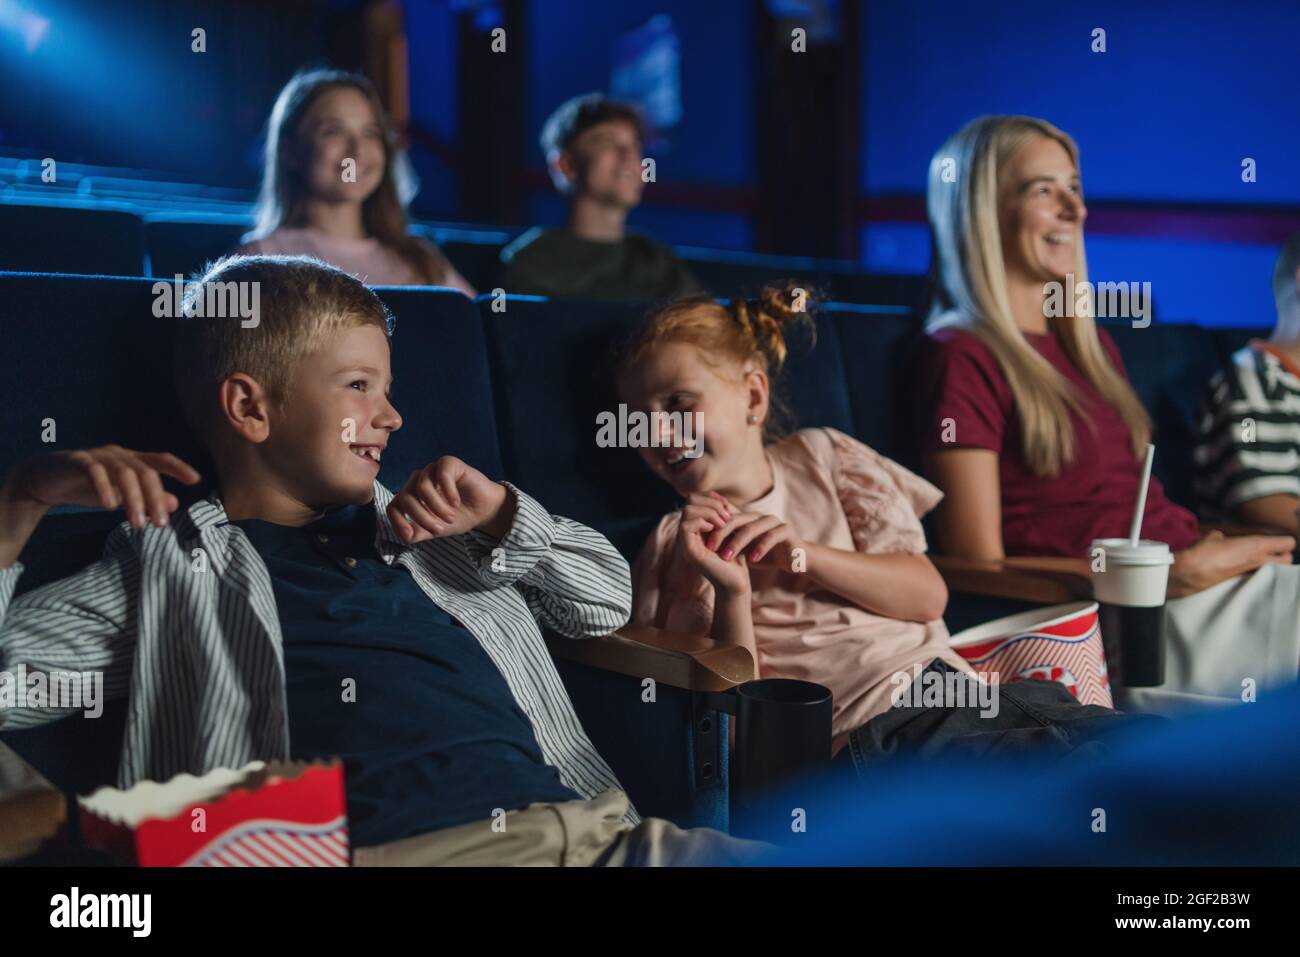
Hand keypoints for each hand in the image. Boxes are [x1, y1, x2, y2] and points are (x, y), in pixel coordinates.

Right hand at [2, 445, 200, 528]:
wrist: (44, 480)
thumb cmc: (88, 487)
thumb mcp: (121, 496)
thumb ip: (146, 498)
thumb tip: (175, 503)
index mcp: (132, 460)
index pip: (161, 460)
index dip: (179, 468)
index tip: (196, 481)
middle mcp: (119, 454)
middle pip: (145, 472)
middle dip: (155, 498)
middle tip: (160, 523)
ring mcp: (98, 455)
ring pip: (123, 473)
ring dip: (133, 499)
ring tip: (137, 522)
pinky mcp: (76, 460)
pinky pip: (94, 470)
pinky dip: (104, 487)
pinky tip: (109, 506)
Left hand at [387, 456, 510, 543]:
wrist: (484, 510)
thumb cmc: (459, 517)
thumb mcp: (435, 530)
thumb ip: (418, 533)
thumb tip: (405, 536)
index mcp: (411, 496)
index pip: (393, 507)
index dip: (397, 522)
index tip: (410, 536)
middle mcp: (418, 481)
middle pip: (406, 498)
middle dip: (422, 517)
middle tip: (440, 530)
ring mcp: (432, 470)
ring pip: (422, 487)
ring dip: (437, 507)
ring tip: (450, 517)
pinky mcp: (448, 463)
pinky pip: (441, 475)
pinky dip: (448, 492)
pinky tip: (456, 503)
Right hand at [675, 491, 750, 595]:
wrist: (736, 579)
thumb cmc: (735, 555)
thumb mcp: (728, 529)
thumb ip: (721, 513)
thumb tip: (718, 495)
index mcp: (695, 525)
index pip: (693, 497)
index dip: (710, 496)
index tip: (726, 505)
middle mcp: (687, 532)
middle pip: (689, 500)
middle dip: (711, 503)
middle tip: (727, 517)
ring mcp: (685, 541)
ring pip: (687, 511)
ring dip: (709, 513)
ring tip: (723, 524)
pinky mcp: (688, 550)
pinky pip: (686, 526)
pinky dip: (702, 523)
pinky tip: (716, 530)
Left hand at [705, 509, 804, 572]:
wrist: (795, 560)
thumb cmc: (766, 555)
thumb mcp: (744, 549)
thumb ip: (728, 542)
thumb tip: (701, 541)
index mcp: (748, 519)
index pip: (726, 518)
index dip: (713, 528)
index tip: (701, 543)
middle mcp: (760, 517)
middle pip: (736, 520)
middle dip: (721, 534)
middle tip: (710, 548)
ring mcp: (774, 522)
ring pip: (752, 528)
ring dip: (738, 542)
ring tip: (726, 557)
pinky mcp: (787, 531)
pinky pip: (772, 536)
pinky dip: (761, 547)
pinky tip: (752, 560)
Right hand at [1169, 529, 1294, 596]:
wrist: (1191, 574)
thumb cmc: (1203, 553)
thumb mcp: (1213, 537)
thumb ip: (1222, 538)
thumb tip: (1221, 539)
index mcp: (1256, 546)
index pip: (1287, 543)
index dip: (1283, 542)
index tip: (1276, 542)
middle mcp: (1259, 561)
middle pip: (1288, 560)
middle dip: (1283, 557)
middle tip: (1273, 554)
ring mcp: (1253, 574)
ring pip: (1276, 572)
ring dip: (1272, 568)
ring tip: (1261, 564)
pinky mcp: (1244, 583)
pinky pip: (1259, 578)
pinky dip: (1256, 576)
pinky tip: (1245, 572)